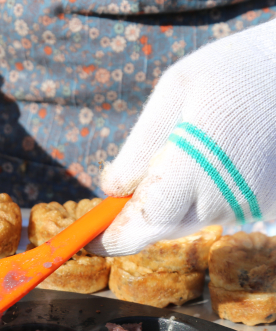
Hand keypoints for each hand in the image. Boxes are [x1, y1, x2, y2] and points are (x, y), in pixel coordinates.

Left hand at [87, 20, 275, 255]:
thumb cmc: (230, 72)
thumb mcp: (173, 92)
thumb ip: (139, 146)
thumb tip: (111, 189)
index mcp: (199, 161)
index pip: (146, 221)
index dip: (113, 237)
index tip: (88, 240)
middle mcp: (227, 193)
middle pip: (161, 227)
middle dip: (135, 216)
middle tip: (120, 197)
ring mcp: (250, 205)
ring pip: (187, 221)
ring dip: (168, 203)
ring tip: (179, 156)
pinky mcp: (265, 206)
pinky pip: (215, 212)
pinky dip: (199, 196)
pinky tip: (210, 160)